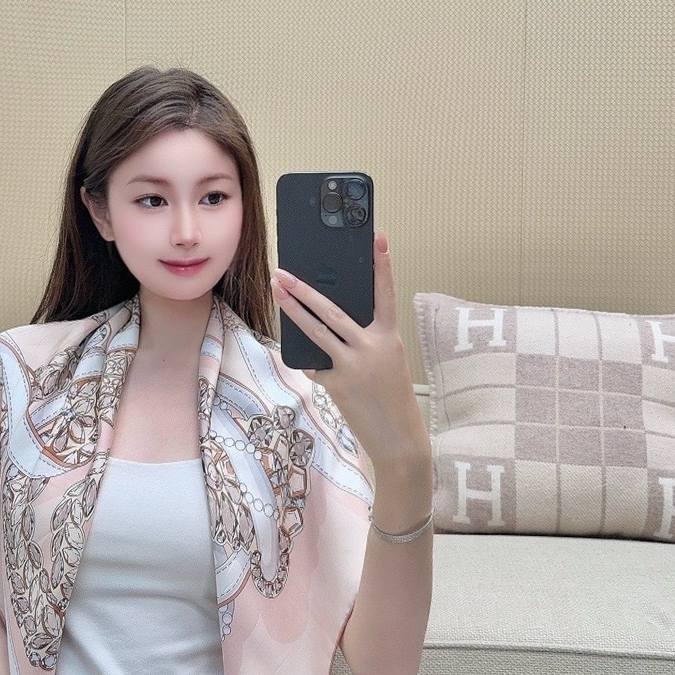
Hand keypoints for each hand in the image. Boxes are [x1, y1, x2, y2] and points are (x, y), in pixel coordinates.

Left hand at [270, 231, 428, 471]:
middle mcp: (372, 348)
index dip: (382, 264)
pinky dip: (312, 360)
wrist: (398, 438)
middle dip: (305, 290)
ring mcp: (352, 366)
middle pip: (333, 311)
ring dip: (293, 310)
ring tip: (277, 291)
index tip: (377, 236)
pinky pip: (316, 364)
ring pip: (316, 331)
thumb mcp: (388, 361)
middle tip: (285, 272)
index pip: (386, 293)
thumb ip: (365, 339)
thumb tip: (329, 321)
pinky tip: (310, 361)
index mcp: (390, 337)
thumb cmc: (392, 395)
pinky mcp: (336, 385)